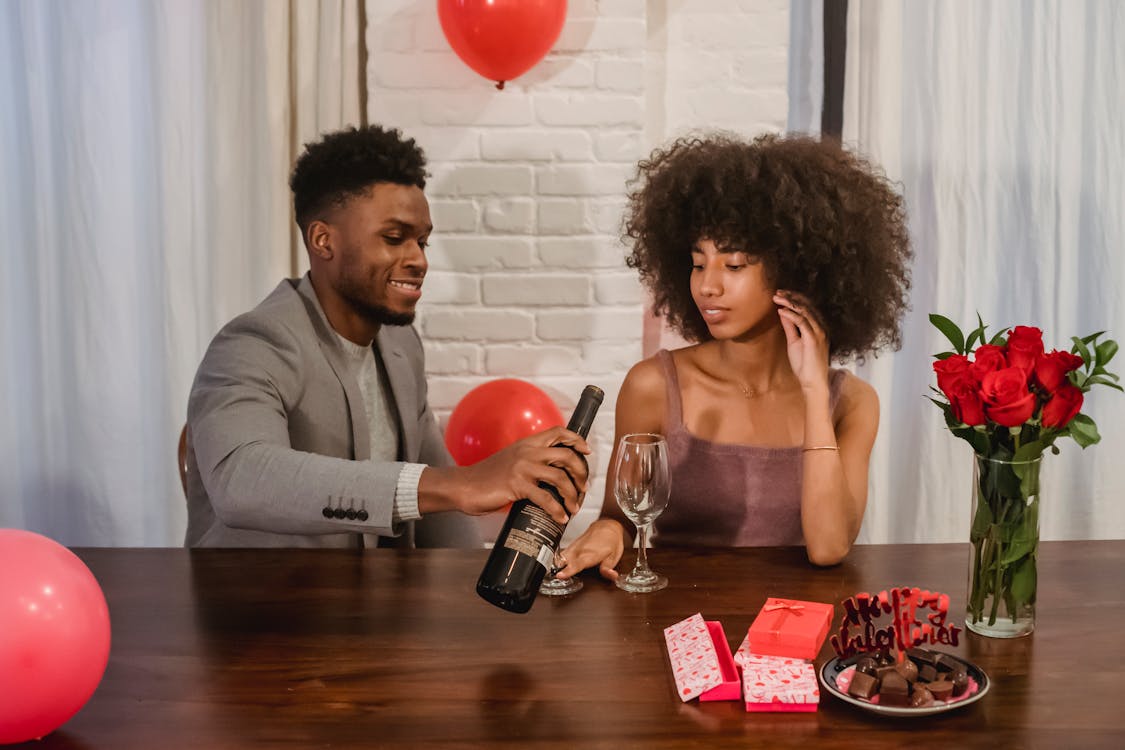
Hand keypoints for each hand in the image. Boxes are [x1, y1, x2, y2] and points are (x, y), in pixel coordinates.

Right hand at [451, 426, 590, 523]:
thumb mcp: (512, 459)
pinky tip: (560, 517)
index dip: (577, 440)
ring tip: (574, 506)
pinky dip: (558, 510)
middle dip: (581, 473)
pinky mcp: (517, 485)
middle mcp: (528, 452)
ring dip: (572, 495)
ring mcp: (523, 468)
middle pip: (567, 456)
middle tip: (583, 487)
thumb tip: (553, 472)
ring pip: (560, 477)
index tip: (586, 451)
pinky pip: (546, 498)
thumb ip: (530, 459)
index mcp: (528, 443)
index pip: (559, 432)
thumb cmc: (487, 476)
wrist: (464, 485)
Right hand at [553, 519, 624, 580]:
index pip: (578, 564)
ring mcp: (574, 547)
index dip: (568, 571)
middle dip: (557, 568)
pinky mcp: (572, 545)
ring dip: (555, 564)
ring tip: (549, 572)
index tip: (559, 575)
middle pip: (565, 560)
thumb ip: (609, 568)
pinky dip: (556, 559)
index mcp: (590, 554)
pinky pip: (562, 553)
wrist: (607, 525)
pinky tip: (553, 565)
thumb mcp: (614, 556)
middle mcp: (580, 551)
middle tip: (551, 577)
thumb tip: (612, 576)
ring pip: (561, 556)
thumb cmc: (611, 540)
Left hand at [774, 291, 830, 391]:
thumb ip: (790, 327)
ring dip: (790, 303)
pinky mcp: (814, 339)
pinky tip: (781, 311)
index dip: (794, 299)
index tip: (780, 295)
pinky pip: (802, 322)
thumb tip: (782, 313)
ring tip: (777, 298)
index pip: (807, 307)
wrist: (812, 381)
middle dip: (791, 297)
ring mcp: (819, 332)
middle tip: (777, 292)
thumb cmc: (805, 364)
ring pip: (805, 311)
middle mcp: (820, 327)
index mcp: (817, 327)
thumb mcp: (794, 342)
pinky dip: (791, 315)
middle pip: (807, 305)